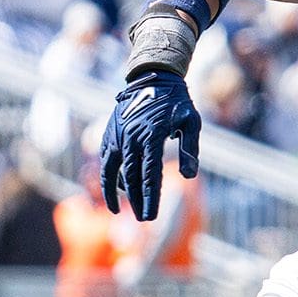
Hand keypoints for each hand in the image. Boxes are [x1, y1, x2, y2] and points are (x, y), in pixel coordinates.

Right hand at [101, 70, 200, 220]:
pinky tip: (114, 191)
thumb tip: (189, 176)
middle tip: (144, 219)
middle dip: (136, 200)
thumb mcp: (191, 122)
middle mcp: (131, 137)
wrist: (153, 77)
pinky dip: (107, 176)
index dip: (149, 198)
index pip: (149, 175)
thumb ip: (190, 149)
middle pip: (131, 177)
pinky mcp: (109, 133)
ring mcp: (117, 135)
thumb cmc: (177, 102)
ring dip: (116, 192)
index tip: (151, 216)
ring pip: (114, 170)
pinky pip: (106, 160)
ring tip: (118, 211)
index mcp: (152, 136)